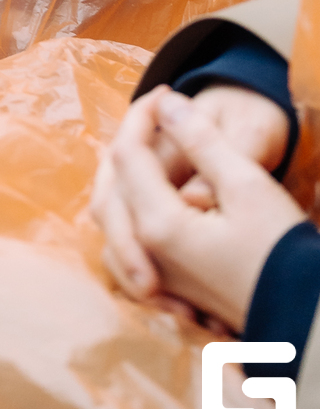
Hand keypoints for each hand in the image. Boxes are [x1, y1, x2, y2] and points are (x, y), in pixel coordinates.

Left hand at [93, 87, 304, 328]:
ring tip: (145, 147)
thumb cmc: (282, 249)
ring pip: (110, 220)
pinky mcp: (167, 289)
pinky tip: (147, 195)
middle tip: (153, 115)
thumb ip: (201, 141)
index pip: (127, 155)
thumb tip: (167, 103)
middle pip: (108, 187)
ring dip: (118, 178)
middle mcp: (145, 253)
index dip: (141, 115)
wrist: (305, 316)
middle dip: (125, 142)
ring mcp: (154, 276)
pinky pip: (123, 247)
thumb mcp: (247, 185)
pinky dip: (125, 214)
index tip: (166, 92)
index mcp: (160, 225)